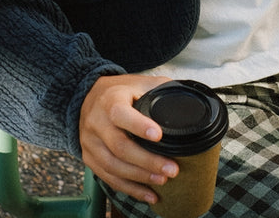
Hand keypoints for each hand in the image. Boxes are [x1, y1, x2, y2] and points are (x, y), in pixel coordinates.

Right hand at [79, 74, 178, 204]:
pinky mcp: (89, 157)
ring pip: (113, 166)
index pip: (121, 114)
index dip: (139, 126)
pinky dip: (129, 189)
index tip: (159, 135)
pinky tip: (147, 194)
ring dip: (140, 177)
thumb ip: (161, 89)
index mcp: (110, 99)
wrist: (89, 96)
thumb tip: (189, 101)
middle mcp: (97, 121)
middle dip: (147, 161)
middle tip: (171, 169)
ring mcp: (90, 141)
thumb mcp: (139, 83)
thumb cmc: (120, 91)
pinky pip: (108, 177)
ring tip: (162, 180)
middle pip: (119, 146)